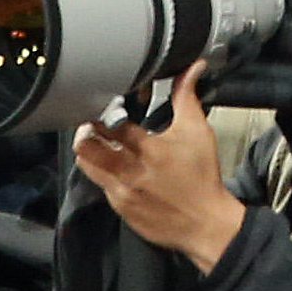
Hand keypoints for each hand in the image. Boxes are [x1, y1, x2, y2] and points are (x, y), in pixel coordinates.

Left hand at [72, 68, 249, 270]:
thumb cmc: (202, 176)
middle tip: (93, 123)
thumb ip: (186, 97)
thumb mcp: (197, 132)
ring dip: (90, 152)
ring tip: (100, 143)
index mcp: (148, 149)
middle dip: (86, 131)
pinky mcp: (121, 209)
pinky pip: (101, 186)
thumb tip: (192, 67)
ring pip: (87, 166)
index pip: (112, 123)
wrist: (206, 223)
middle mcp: (130, 172)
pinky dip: (104, 173)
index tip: (105, 103)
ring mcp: (122, 193)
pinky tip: (117, 167)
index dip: (104, 110)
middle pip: (86, 147)